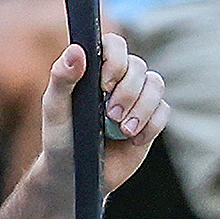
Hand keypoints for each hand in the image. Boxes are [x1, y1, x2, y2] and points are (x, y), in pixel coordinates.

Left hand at [38, 31, 169, 196]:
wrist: (76, 174)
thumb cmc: (61, 137)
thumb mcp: (55, 110)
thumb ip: (62, 80)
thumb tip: (76, 50)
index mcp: (94, 70)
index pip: (114, 45)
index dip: (115, 60)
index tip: (104, 85)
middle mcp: (118, 79)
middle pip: (138, 67)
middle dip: (127, 92)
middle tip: (110, 116)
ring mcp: (136, 98)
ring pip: (156, 85)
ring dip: (142, 108)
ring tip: (123, 131)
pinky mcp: (150, 119)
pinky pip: (164, 111)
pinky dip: (151, 125)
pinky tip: (134, 140)